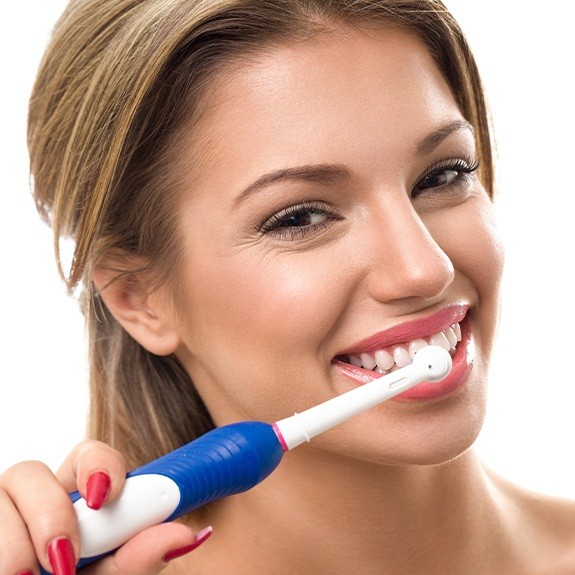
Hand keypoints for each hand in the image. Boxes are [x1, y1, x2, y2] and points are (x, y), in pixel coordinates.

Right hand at [0, 440, 210, 574]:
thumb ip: (141, 559)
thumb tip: (187, 536)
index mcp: (77, 496)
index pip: (88, 455)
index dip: (97, 465)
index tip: (106, 496)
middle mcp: (34, 501)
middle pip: (28, 471)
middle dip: (47, 512)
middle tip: (65, 559)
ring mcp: (1, 521)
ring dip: (11, 547)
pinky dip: (5, 560)